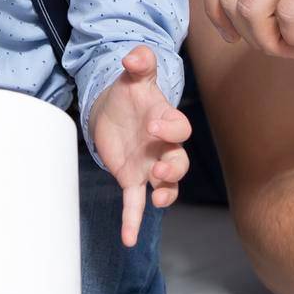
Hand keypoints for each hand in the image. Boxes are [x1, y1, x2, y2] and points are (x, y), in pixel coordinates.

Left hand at [90, 46, 192, 245]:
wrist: (114, 109)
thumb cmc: (130, 93)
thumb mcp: (134, 75)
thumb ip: (139, 62)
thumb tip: (134, 54)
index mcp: (165, 119)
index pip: (178, 127)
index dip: (170, 128)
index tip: (154, 125)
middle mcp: (163, 146)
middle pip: (180, 161)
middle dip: (173, 168)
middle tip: (159, 168)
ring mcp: (149, 164)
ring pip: (167, 184)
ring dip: (166, 192)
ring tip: (157, 196)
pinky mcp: (132, 178)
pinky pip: (137, 203)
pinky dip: (133, 220)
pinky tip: (128, 239)